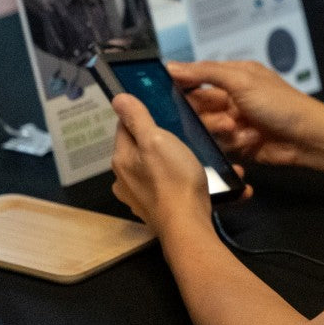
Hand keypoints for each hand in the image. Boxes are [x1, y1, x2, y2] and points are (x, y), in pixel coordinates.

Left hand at [110, 92, 211, 236]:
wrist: (188, 226)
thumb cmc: (173, 179)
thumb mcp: (155, 139)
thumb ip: (137, 118)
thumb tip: (117, 98)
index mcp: (121, 158)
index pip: (125, 126)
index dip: (143, 115)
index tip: (164, 111)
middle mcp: (125, 179)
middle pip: (142, 148)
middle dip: (164, 140)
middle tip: (189, 135)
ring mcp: (140, 197)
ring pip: (159, 168)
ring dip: (178, 163)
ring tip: (202, 159)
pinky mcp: (157, 210)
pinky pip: (171, 188)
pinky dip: (186, 183)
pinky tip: (206, 181)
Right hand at [167, 60, 323, 169]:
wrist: (307, 138)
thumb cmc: (280, 104)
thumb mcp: (242, 80)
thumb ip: (206, 72)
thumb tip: (173, 66)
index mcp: (233, 76)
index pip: (197, 77)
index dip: (180, 84)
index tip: (162, 90)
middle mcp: (231, 98)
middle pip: (198, 106)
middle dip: (205, 114)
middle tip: (219, 117)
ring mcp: (234, 122)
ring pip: (207, 128)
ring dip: (222, 130)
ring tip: (238, 129)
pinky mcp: (238, 144)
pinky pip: (219, 145)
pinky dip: (234, 143)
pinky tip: (250, 140)